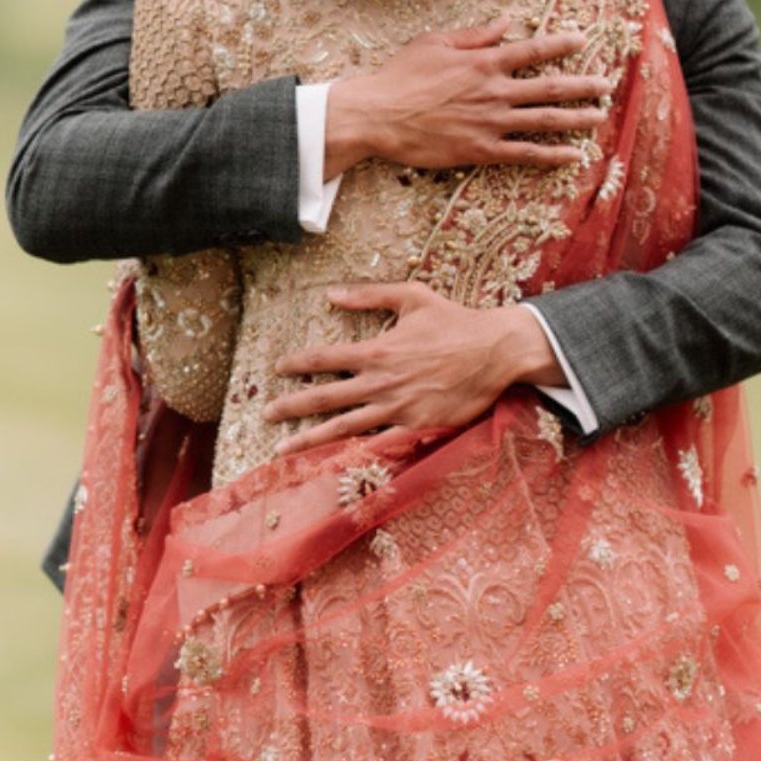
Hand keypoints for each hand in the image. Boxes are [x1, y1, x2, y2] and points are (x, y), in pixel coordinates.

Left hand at [264, 281, 563, 454]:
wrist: (494, 351)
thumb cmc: (454, 320)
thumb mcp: (412, 295)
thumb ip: (370, 295)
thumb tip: (331, 293)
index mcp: (377, 350)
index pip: (325, 358)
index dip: (298, 363)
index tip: (278, 368)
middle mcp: (381, 382)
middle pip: (326, 397)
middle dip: (292, 405)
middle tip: (266, 412)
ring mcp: (397, 408)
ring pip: (344, 427)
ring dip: (310, 438)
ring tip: (283, 448)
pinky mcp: (416, 427)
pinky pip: (379, 445)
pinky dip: (354, 457)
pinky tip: (334, 466)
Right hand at [323, 17, 609, 178]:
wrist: (378, 115)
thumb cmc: (401, 76)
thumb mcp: (436, 42)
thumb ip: (475, 33)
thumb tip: (507, 21)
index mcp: (484, 61)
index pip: (533, 49)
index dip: (562, 43)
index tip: (584, 39)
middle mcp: (494, 91)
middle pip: (550, 87)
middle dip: (583, 85)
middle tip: (607, 85)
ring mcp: (491, 122)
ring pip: (545, 120)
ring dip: (577, 118)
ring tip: (600, 118)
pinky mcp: (481, 150)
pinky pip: (525, 154)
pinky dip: (552, 154)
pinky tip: (574, 155)